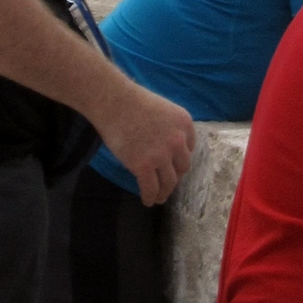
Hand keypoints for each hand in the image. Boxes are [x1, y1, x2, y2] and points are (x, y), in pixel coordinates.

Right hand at [100, 81, 195, 207]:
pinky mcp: (144, 166)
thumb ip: (168, 128)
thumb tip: (164, 149)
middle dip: (174, 176)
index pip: (189, 148)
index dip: (179, 158)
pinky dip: (150, 197)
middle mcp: (178, 141)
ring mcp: (162, 155)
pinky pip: (151, 189)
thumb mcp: (162, 110)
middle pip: (182, 167)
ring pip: (169, 182)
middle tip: (166, 182)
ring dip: (164, 192)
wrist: (113, 101)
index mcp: (184, 124)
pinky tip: (147, 201)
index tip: (172, 165)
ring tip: (159, 197)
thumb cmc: (131, 101)